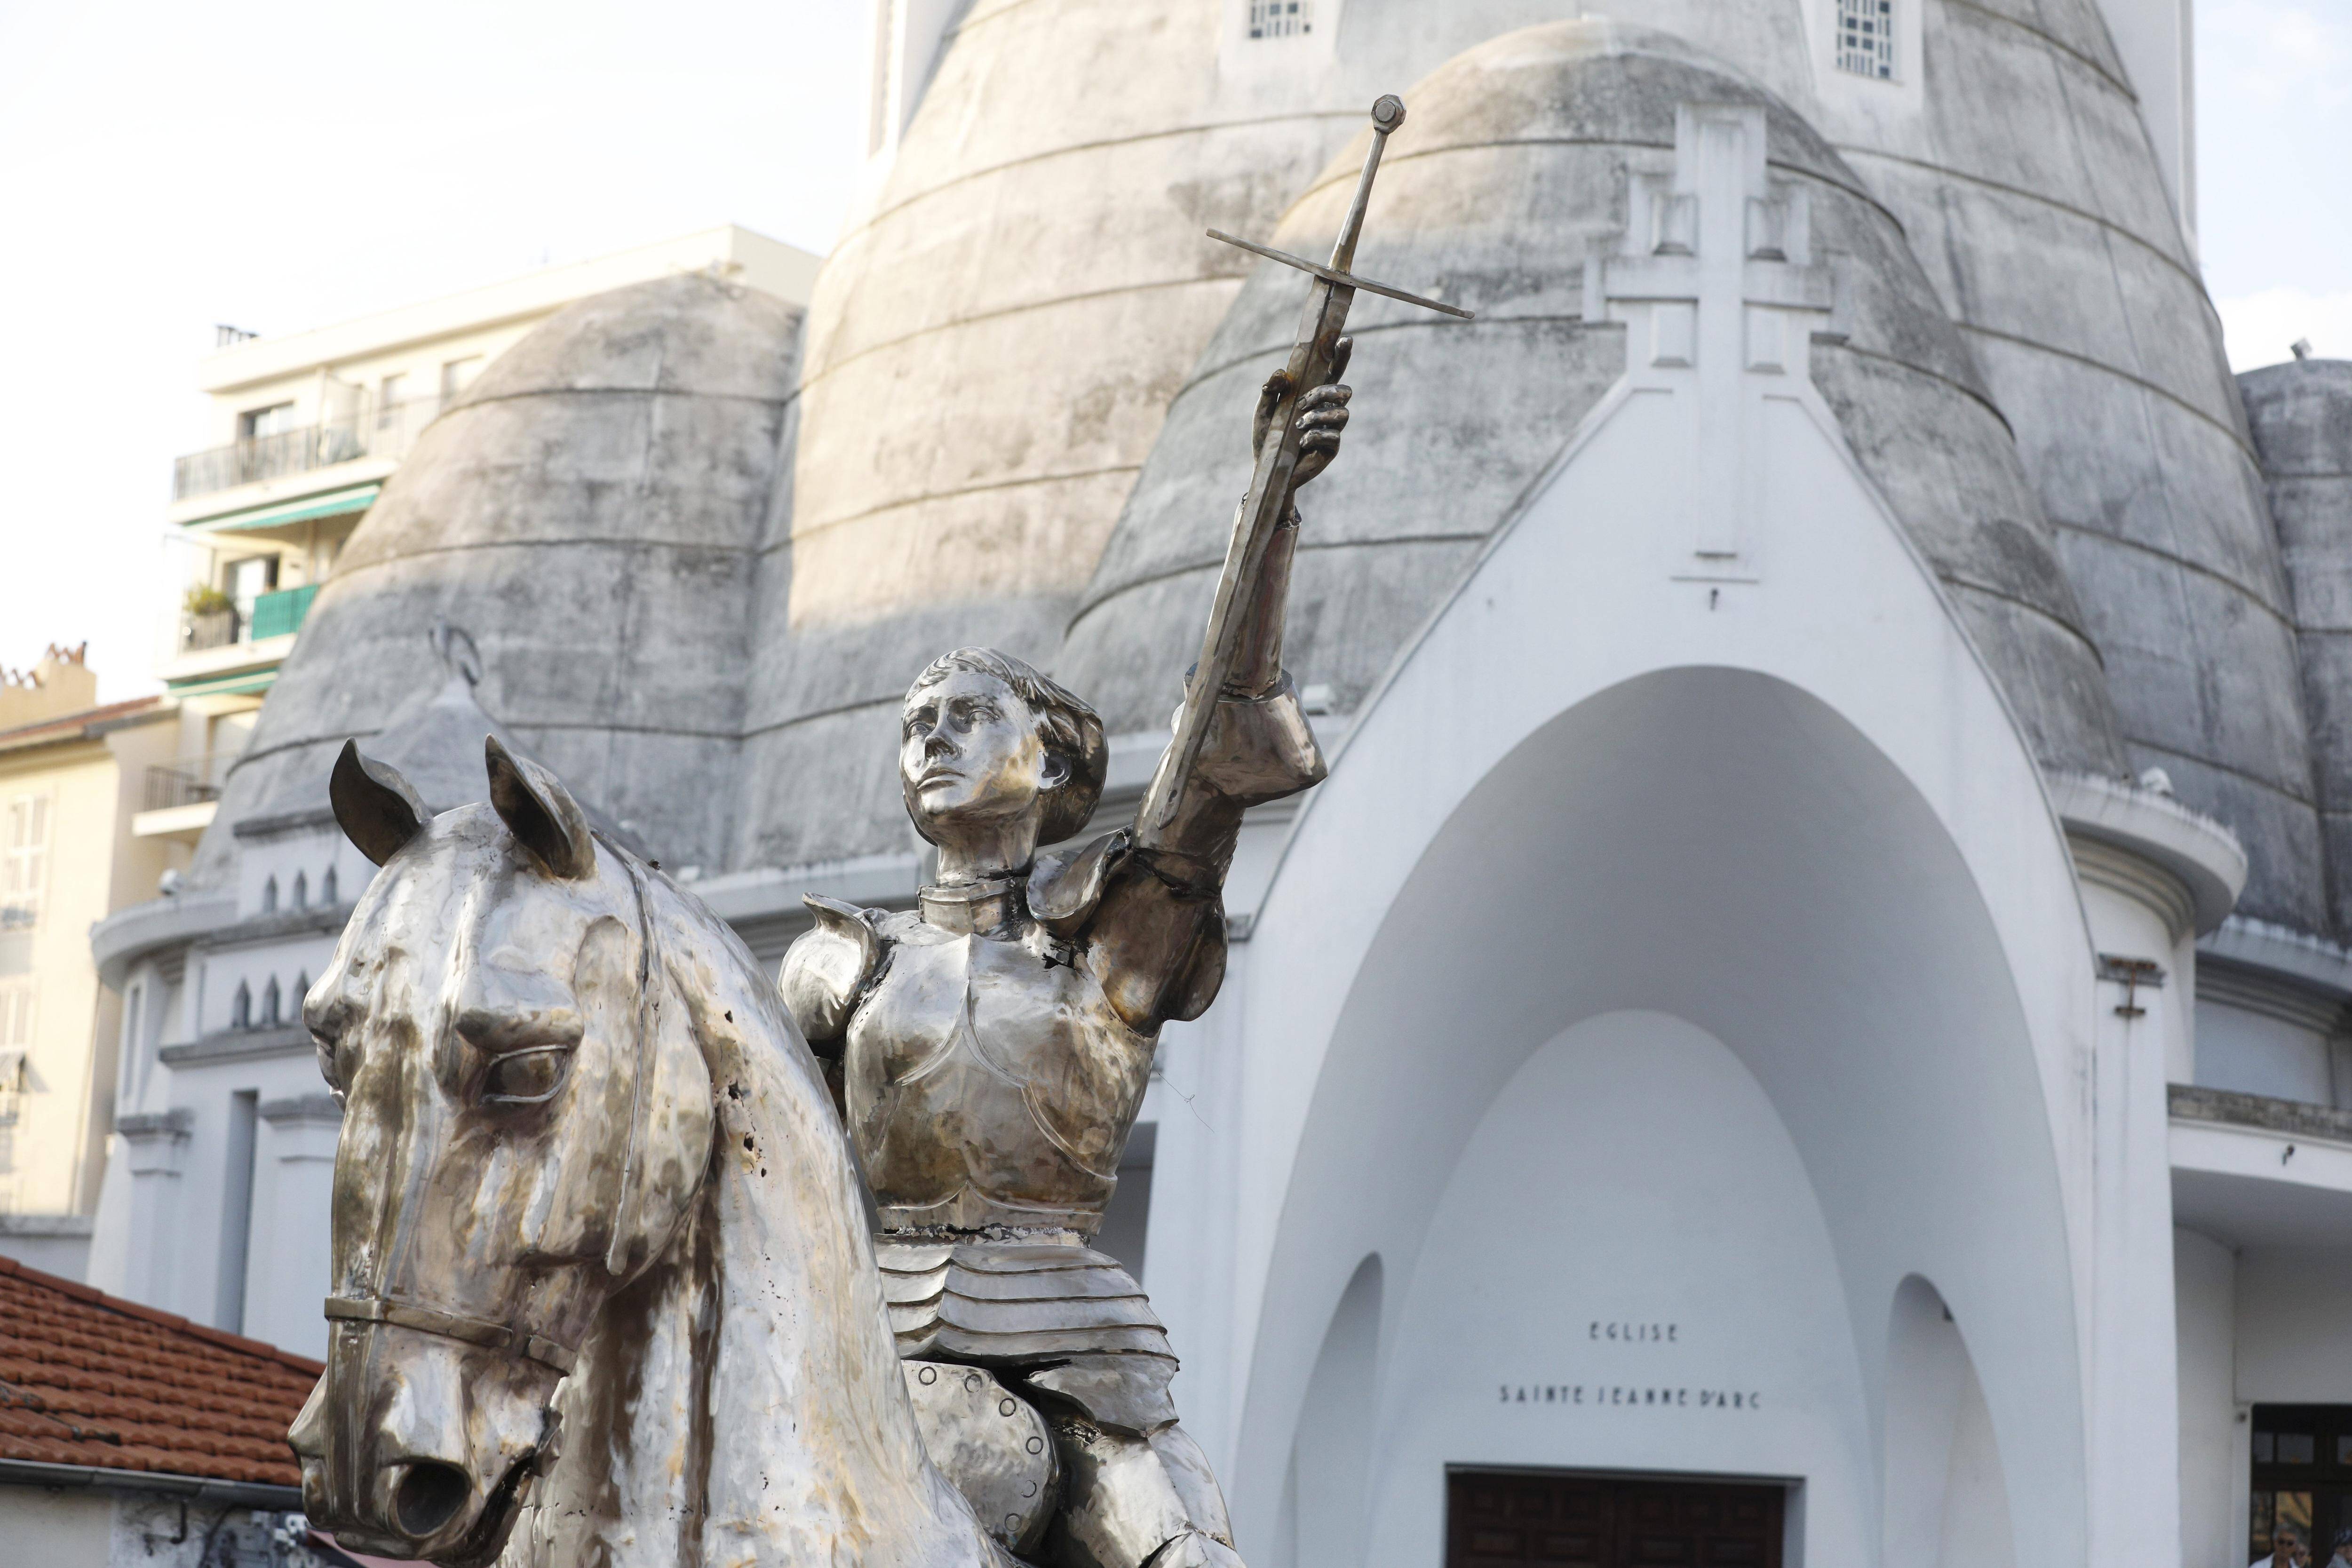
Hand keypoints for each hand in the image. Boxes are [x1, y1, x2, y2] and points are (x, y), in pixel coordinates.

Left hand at [1253, 336, 1352, 488]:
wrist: (1266, 468)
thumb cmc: (1268, 436)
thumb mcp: (1262, 411)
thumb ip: (1270, 391)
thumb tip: (1280, 373)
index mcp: (1314, 395)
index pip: (1333, 371)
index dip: (1341, 354)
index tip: (1344, 338)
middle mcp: (1327, 409)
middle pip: (1345, 391)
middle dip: (1326, 392)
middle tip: (1303, 402)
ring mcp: (1332, 429)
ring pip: (1342, 413)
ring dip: (1319, 415)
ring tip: (1299, 424)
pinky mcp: (1331, 448)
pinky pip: (1333, 436)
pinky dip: (1315, 435)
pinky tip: (1301, 441)